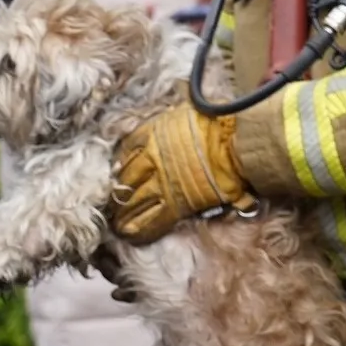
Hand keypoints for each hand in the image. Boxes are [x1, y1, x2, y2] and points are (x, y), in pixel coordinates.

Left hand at [112, 104, 254, 243]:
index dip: (121, 162)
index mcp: (152, 134)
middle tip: (112, 201)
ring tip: (116, 222)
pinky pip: (151, 220)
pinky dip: (140, 228)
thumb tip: (174, 118)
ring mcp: (161, 183)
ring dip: (122, 212)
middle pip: (125, 178)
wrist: (234, 145)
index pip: (126, 149)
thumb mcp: (187, 111)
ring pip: (132, 201)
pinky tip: (131, 234)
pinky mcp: (174, 204)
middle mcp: (151, 159)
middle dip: (117, 190)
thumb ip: (173, 120)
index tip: (119, 170)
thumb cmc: (218, 125)